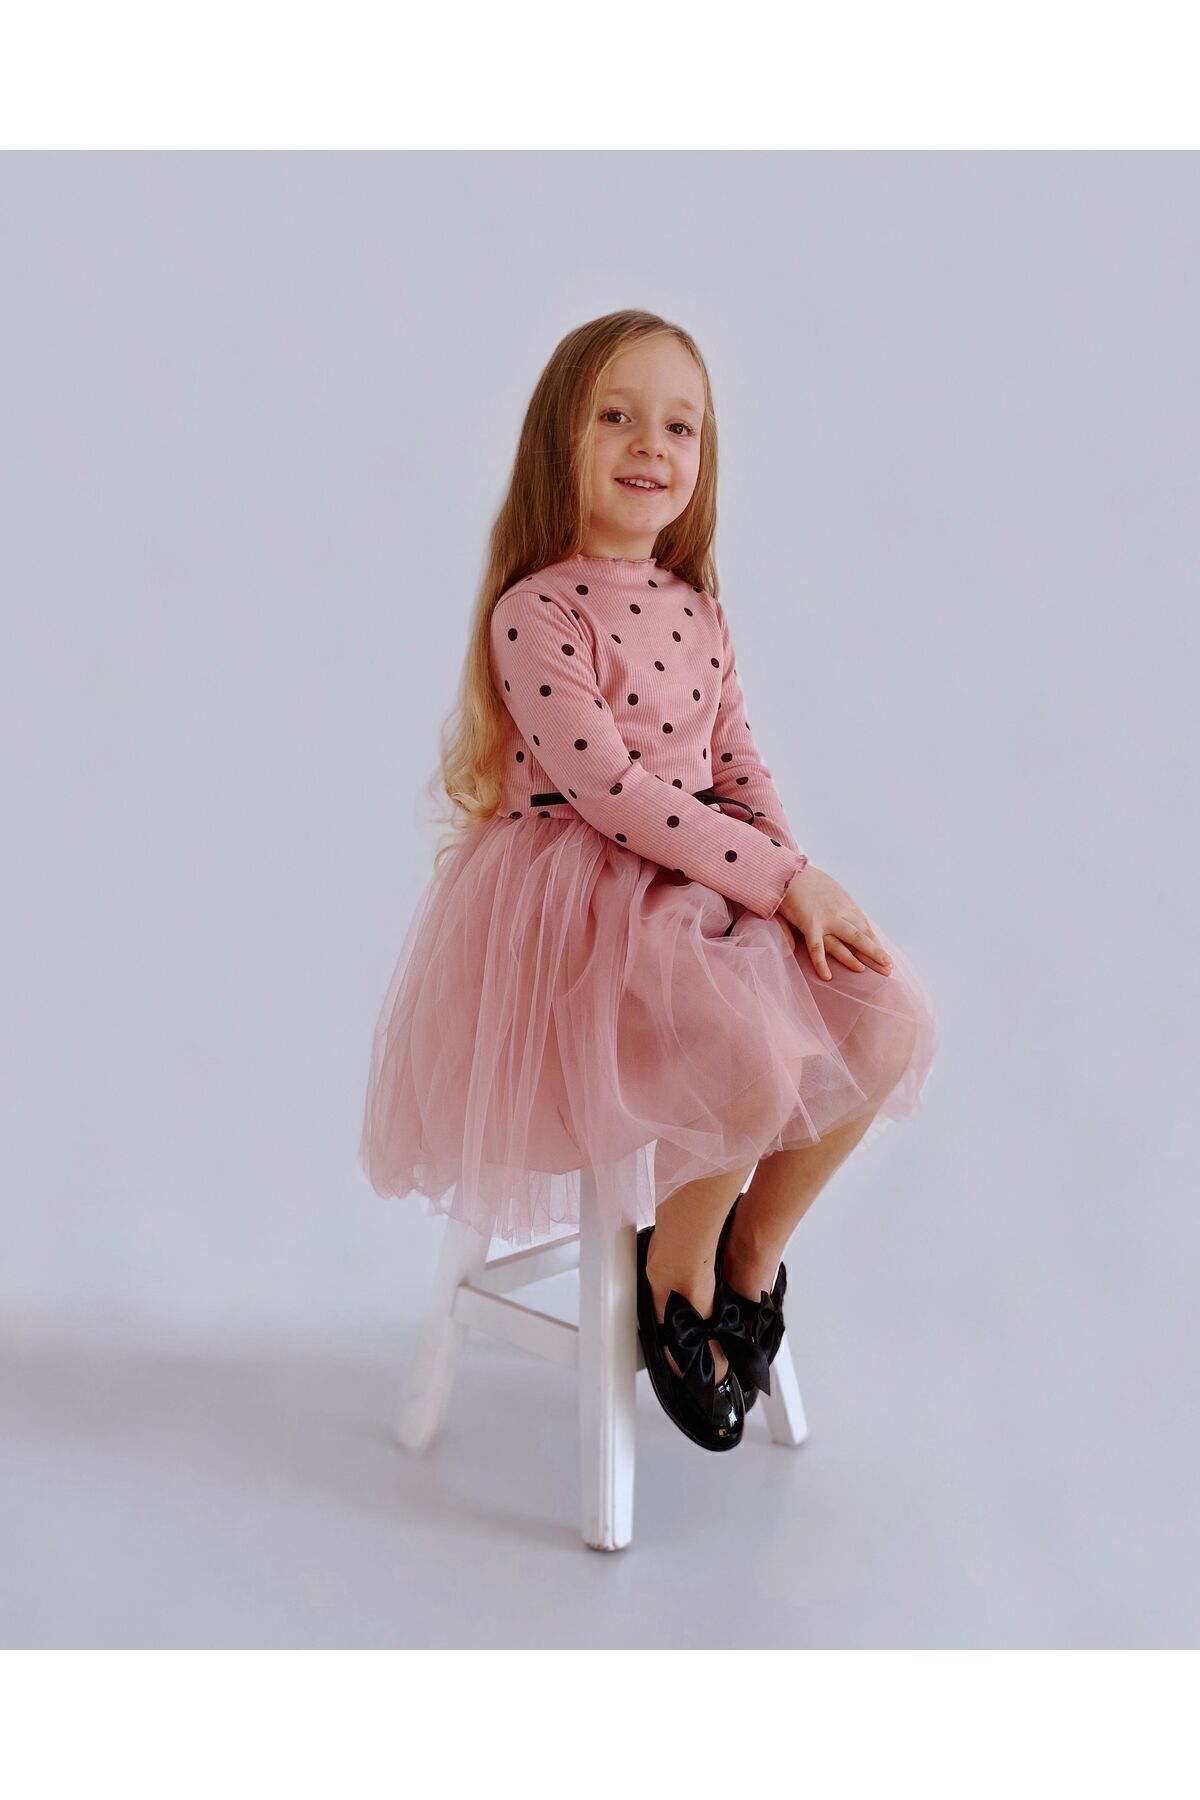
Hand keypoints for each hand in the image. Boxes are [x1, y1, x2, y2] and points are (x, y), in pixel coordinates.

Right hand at [778, 863, 893, 981]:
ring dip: (862, 957)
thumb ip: (836, 905)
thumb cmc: (804, 879)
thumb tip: (845, 918)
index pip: (864, 926)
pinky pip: (816, 947)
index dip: (874, 941)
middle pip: (863, 936)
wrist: (788, 870)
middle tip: (889, 968)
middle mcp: (840, 912)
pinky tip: (827, 976)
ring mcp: (827, 918)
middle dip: (877, 952)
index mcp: (844, 904)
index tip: (884, 954)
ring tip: (874, 971)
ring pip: (849, 940)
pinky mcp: (809, 923)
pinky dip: (821, 963)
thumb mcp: (827, 890)